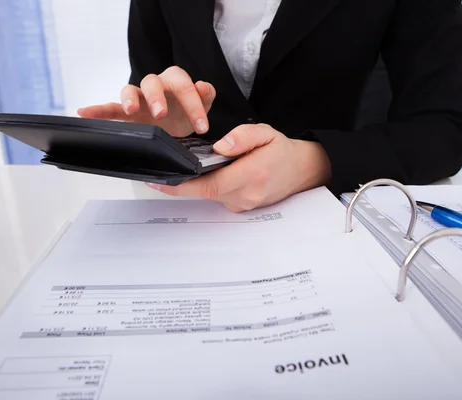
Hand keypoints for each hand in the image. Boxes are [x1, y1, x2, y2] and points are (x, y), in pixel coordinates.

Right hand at [77, 66, 215, 136]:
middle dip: (156, 97)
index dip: (194, 105)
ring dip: (130, 99)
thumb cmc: (187, 112)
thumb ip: (206, 96)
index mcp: (176, 81)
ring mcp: (139, 98)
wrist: (177, 126)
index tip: (202, 126)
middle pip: (152, 82)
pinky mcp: (126, 112)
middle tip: (161, 114)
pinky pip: (110, 108)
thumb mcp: (203, 107)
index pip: (184, 86)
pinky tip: (83, 112)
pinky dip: (97, 110)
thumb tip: (203, 87)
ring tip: (131, 111)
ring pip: (130, 90)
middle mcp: (156, 85)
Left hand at [145, 124, 332, 211]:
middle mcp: (247, 194)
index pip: (210, 184)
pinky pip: (218, 197)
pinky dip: (207, 187)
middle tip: (158, 174)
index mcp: (252, 174)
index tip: (160, 182)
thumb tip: (220, 147)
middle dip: (181, 184)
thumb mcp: (266, 133)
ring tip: (179, 169)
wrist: (302, 171)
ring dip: (195, 184)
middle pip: (205, 192)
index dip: (182, 186)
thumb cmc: (282, 151)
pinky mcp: (241, 207)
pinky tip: (202, 175)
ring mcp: (244, 204)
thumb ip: (243, 136)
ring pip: (210, 195)